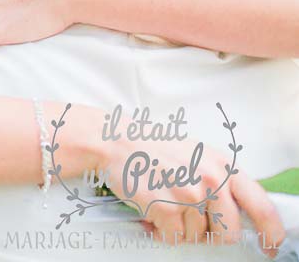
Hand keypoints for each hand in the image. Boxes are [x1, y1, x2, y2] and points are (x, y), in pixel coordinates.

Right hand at [93, 119, 284, 253]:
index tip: (269, 247)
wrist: (117, 141)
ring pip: (197, 237)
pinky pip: (173, 237)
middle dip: (211, 236)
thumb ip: (221, 181)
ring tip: (163, 207)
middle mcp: (212, 180)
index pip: (261, 207)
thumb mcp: (198, 156)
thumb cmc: (155, 149)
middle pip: (229, 233)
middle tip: (192, 223)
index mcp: (224, 167)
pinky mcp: (166, 207)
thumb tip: (235, 216)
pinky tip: (151, 213)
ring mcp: (189, 195)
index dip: (270, 233)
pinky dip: (161, 231)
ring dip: (180, 229)